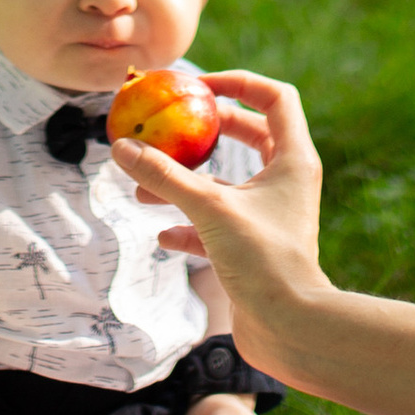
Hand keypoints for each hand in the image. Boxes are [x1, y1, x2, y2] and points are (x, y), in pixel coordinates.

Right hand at [113, 69, 326, 374]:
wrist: (291, 330)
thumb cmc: (264, 261)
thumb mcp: (210, 208)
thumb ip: (165, 176)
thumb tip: (122, 147)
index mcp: (293, 159)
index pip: (275, 98)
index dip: (238, 83)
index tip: (198, 87)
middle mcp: (287, 183)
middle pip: (250, 134)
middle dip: (207, 131)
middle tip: (172, 126)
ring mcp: (272, 216)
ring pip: (227, 183)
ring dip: (187, 182)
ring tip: (144, 189)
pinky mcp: (256, 249)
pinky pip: (219, 224)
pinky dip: (190, 225)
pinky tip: (163, 236)